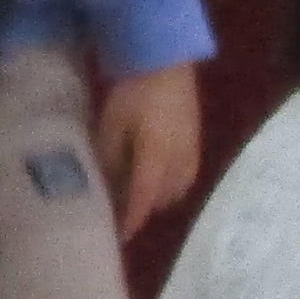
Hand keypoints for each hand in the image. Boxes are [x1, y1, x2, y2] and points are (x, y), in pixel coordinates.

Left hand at [90, 61, 202, 236]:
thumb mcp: (111, 123)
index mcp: (155, 159)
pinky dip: (169, 186)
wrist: (166, 60)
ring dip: (156, 199)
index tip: (117, 238)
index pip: (141, 202)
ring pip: (175, 193)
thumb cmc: (133, 89)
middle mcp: (178, 163)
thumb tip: (102, 185)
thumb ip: (108, 157)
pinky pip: (185, 179)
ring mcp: (191, 154)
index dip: (130, 222)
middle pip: (159, 201)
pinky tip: (156, 177)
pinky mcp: (197, 145)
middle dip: (141, 210)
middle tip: (119, 211)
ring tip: (136, 195)